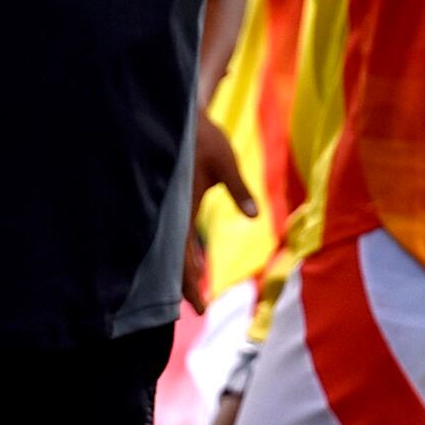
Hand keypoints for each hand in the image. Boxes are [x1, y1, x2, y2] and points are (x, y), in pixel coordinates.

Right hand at [182, 116, 253, 314]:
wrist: (179, 116)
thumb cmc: (203, 136)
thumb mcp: (225, 162)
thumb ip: (239, 189)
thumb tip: (254, 216)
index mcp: (181, 209)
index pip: (182, 257)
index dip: (189, 284)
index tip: (199, 307)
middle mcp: (171, 212)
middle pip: (173, 258)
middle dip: (184, 285)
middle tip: (197, 308)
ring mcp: (170, 207)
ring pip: (171, 247)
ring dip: (182, 269)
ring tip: (193, 290)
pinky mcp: (173, 199)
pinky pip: (174, 232)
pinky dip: (182, 250)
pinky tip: (193, 258)